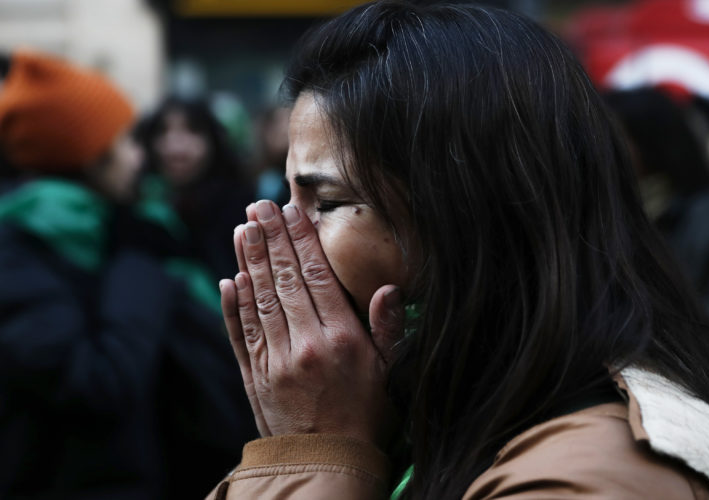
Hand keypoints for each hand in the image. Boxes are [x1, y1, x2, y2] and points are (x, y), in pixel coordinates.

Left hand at [219, 200, 404, 445]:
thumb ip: (389, 329)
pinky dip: (233, 306)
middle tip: (258, 206)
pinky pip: (241, 334)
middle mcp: (305, 344)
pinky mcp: (256, 377)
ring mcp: (275, 361)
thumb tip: (387, 288)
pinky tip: (229, 280)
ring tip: (241, 228)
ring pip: (259, 300)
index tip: (291, 212)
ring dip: (248, 261)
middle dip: (270, 239)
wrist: (331, 463)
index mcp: (341, 339)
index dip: (301, 241)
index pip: (317, 277)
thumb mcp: (393, 373)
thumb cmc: (370, 415)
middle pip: (284, 280)